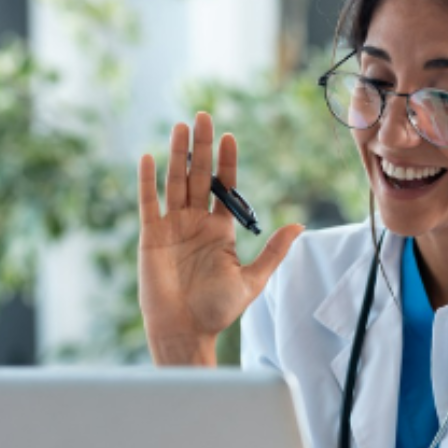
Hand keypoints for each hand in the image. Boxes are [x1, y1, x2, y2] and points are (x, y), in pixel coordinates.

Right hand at [137, 112, 303, 365]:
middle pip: (198, 176)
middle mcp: (195, 222)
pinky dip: (147, 181)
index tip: (230, 137)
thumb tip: (299, 226)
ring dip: (176, 154)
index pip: (224, 187)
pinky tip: (149, 157)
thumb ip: (273, 251)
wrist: (185, 331)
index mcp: (220, 230)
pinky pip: (148, 203)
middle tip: (203, 116)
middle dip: (201, 146)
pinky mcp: (151, 237)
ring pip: (174, 182)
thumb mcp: (253, 280)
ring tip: (180, 127)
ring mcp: (172, 227)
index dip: (227, 162)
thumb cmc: (217, 310)